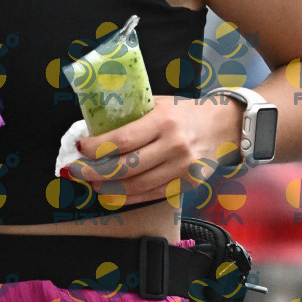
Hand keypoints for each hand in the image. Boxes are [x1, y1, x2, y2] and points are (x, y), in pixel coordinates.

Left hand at [64, 94, 246, 207]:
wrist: (224, 127)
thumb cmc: (186, 113)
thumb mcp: (160, 104)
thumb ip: (133, 115)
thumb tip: (97, 130)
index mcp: (163, 121)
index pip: (122, 139)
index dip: (97, 147)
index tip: (80, 148)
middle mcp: (174, 146)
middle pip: (125, 167)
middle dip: (95, 172)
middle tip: (76, 171)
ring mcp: (182, 168)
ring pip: (136, 186)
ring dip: (108, 188)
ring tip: (92, 183)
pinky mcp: (187, 184)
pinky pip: (151, 195)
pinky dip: (128, 197)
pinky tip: (112, 194)